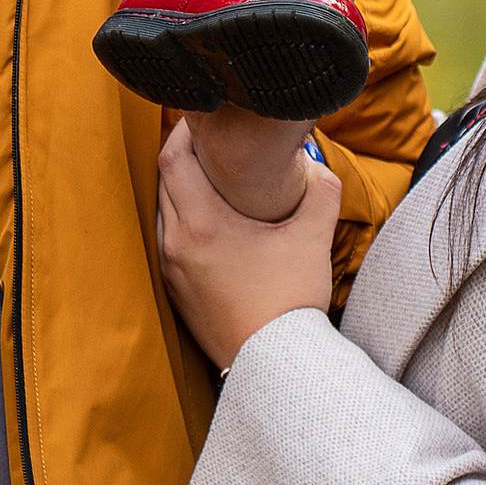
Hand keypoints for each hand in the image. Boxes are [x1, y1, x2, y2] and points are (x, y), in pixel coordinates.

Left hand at [157, 119, 341, 370]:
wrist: (274, 366)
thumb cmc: (290, 302)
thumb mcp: (312, 238)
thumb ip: (321, 190)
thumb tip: (317, 166)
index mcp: (201, 224)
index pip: (173, 157)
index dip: (185, 129)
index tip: (205, 117)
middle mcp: (176, 243)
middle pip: (164, 180)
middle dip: (184, 154)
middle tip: (212, 139)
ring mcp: (171, 269)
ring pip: (164, 210)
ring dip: (181, 188)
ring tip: (211, 175)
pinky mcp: (176, 291)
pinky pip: (169, 239)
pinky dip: (183, 218)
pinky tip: (210, 219)